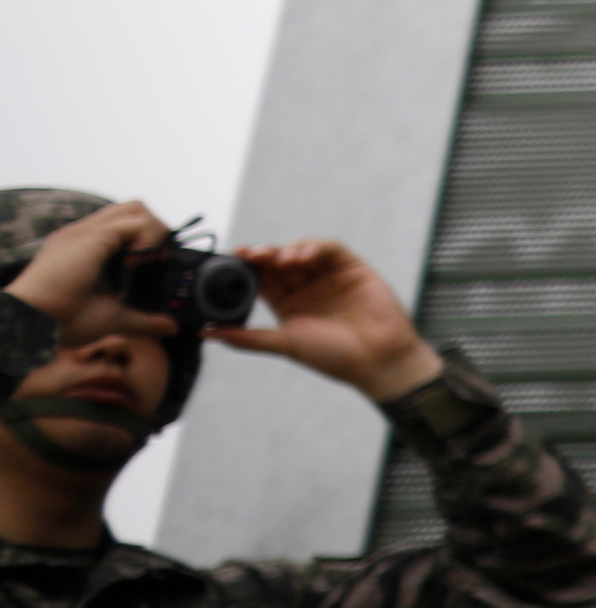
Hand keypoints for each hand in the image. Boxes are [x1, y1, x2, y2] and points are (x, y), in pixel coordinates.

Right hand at [7, 199, 176, 342]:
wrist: (33, 321)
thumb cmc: (62, 321)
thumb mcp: (112, 318)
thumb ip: (143, 319)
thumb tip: (171, 326)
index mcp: (85, 248)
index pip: (123, 225)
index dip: (146, 238)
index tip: (152, 264)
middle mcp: (84, 234)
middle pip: (131, 210)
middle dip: (153, 230)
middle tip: (154, 259)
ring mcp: (86, 232)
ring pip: (136, 209)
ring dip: (152, 231)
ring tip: (146, 260)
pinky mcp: (91, 236)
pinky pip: (135, 222)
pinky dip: (148, 238)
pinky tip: (138, 262)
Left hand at [214, 240, 446, 403]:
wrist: (377, 359)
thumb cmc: (334, 357)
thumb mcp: (285, 344)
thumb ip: (246, 337)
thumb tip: (205, 332)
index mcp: (289, 305)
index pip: (263, 279)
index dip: (247, 268)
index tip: (232, 260)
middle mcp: (308, 288)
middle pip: (280, 262)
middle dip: (264, 256)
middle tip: (249, 255)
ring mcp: (330, 277)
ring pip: (302, 251)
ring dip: (287, 250)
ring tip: (278, 259)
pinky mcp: (352, 268)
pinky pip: (330, 250)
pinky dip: (314, 248)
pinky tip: (302, 256)